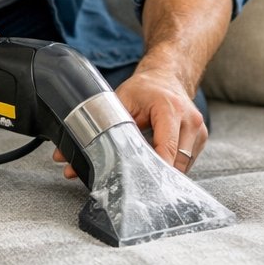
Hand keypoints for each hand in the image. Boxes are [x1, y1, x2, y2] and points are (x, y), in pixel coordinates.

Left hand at [51, 68, 206, 178]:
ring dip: (162, 174)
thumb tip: (63, 158)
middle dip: (154, 177)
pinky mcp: (200, 140)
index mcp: (170, 109)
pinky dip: (169, 167)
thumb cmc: (145, 87)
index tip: (135, 184)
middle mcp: (190, 121)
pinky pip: (186, 163)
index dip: (151, 170)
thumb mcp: (120, 100)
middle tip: (132, 188)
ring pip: (182, 167)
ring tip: (141, 178)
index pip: (166, 149)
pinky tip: (154, 166)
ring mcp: (198, 132)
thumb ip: (98, 129)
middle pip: (176, 163)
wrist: (169, 75)